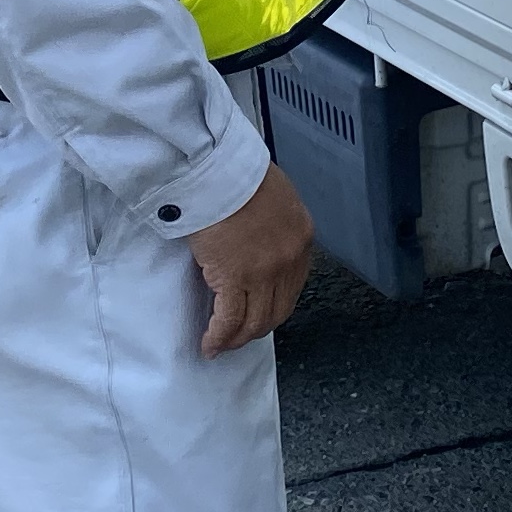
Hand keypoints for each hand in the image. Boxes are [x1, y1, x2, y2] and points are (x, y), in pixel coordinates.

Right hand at [188, 162, 315, 354]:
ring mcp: (263, 272)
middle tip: (239, 337)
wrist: (219, 167)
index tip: (260, 314)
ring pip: (254, 321)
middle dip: (257, 329)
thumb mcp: (273, 198)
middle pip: (276, 310)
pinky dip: (219, 337)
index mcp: (301, 238)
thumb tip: (258, 242)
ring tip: (221, 344)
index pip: (292, 286)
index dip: (274, 306)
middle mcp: (288, 260)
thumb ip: (273, 225)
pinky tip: (210, 344)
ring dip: (237, 338)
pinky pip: (228, 319)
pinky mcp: (234, 277)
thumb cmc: (238, 174)